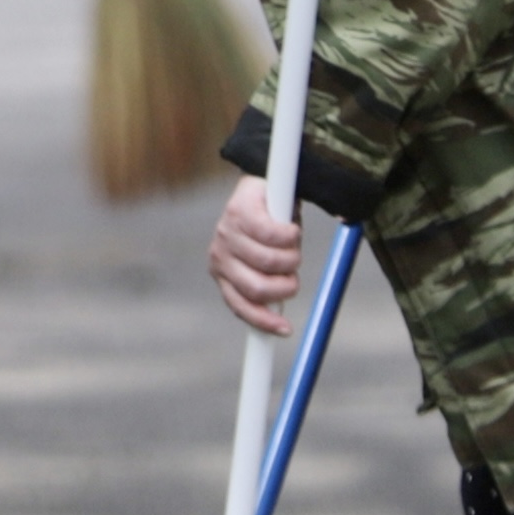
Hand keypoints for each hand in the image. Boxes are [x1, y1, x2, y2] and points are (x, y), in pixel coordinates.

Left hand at [207, 176, 305, 334]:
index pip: (240, 306)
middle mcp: (219, 256)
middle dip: (286, 286)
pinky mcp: (241, 211)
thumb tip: (282, 324)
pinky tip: (291, 227)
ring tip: (293, 245)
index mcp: (223, 273)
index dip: (264, 322)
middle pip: (258, 288)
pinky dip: (291, 235)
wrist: (262, 184)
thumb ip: (269, 285)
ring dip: (292, 257)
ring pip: (271, 261)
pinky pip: (276, 235)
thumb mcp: (266, 260)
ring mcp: (227, 233)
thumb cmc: (267, 227)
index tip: (286, 330)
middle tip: (294, 273)